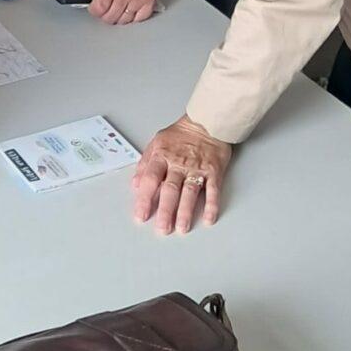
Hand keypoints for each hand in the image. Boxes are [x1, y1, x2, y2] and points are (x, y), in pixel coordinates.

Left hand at [81, 0, 157, 25]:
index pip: (100, 7)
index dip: (95, 10)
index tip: (95, 7)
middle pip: (112, 16)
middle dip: (105, 14)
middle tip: (106, 7)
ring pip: (125, 20)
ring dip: (119, 16)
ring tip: (117, 6)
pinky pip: (139, 19)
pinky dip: (133, 16)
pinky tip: (129, 7)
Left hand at [131, 115, 231, 234]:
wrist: (206, 121)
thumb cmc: (181, 134)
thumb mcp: (157, 142)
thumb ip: (145, 164)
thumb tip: (136, 184)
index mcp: (163, 156)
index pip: (151, 179)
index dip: (145, 198)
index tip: (141, 215)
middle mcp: (179, 163)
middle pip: (171, 189)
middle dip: (166, 210)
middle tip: (162, 228)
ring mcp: (197, 168)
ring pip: (190, 192)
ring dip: (186, 211)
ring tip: (182, 228)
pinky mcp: (214, 171)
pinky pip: (213, 190)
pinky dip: (212, 205)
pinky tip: (209, 218)